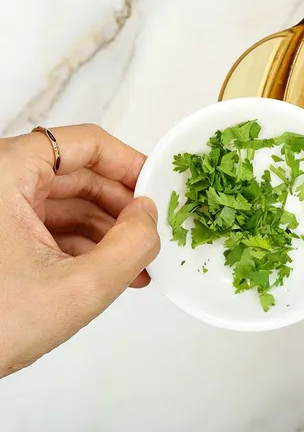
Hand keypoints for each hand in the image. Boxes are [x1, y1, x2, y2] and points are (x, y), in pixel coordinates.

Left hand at [0, 125, 159, 377]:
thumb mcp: (80, 287)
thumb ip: (132, 245)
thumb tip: (150, 215)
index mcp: (6, 174)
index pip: (86, 144)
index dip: (130, 164)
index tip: (159, 189)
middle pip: (77, 173)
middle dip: (121, 205)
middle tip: (153, 232)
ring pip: (65, 201)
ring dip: (106, 229)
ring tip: (137, 263)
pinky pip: (47, 225)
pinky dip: (81, 244)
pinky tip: (109, 272)